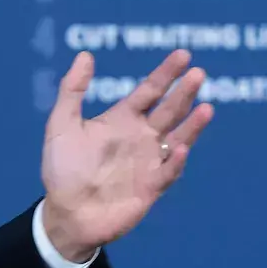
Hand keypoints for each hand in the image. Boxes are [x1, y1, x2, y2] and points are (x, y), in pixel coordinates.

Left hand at [38, 49, 212, 261]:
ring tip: (206, 108)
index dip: (166, 73)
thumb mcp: (61, 125)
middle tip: (199, 73)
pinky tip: (181, 147)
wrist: (65, 213)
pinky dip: (176, 160)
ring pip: (178, 138)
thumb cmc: (62, 169)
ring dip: (192, 124)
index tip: (183, 55)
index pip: (150, 91)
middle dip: (184, 92)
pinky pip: (168, 171)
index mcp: (122, 119)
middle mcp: (141, 137)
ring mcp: (149, 161)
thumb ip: (71, 91)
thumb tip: (85, 54)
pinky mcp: (152, 187)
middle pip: (169, 110)